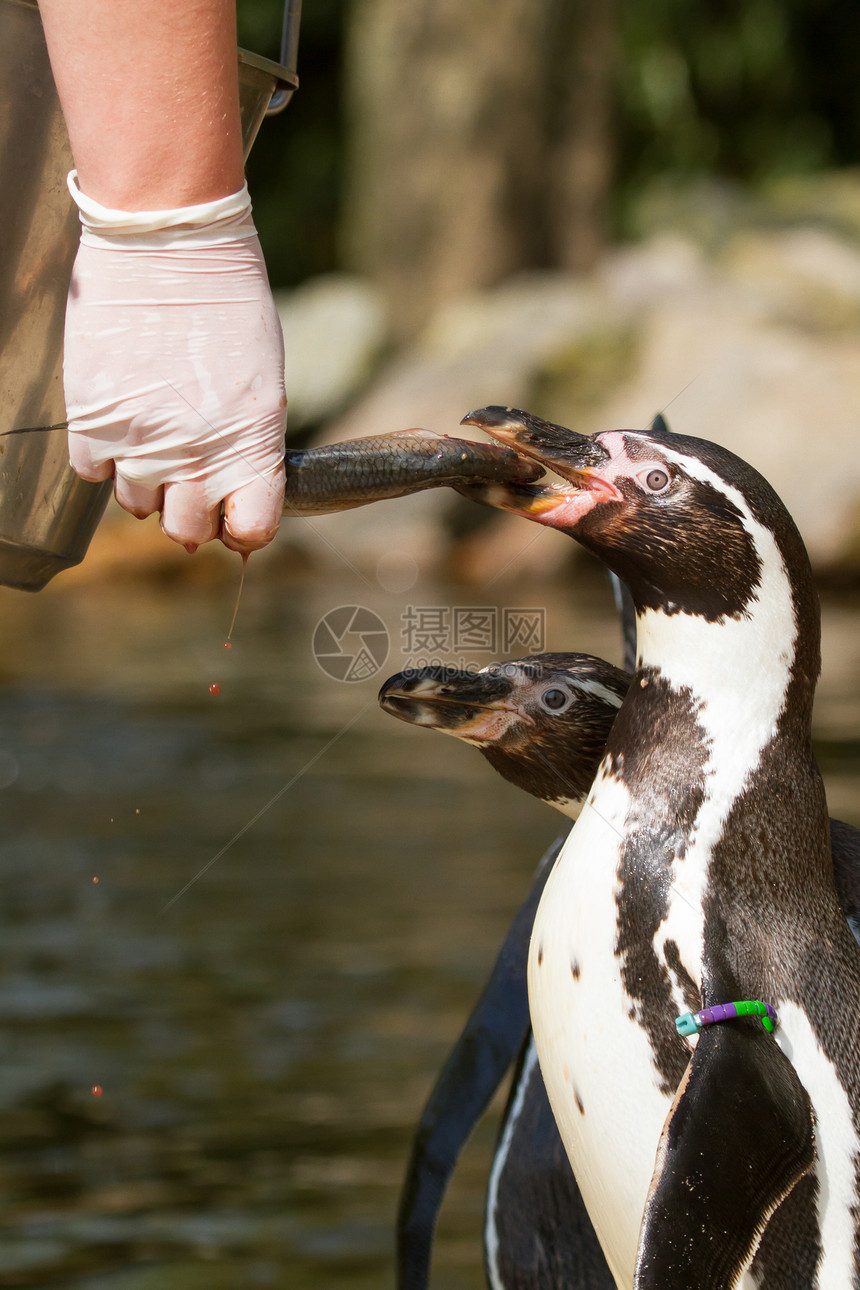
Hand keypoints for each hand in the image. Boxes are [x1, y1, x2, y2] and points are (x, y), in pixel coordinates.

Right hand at [64, 181, 286, 551]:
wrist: (167, 238)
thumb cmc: (228, 299)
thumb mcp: (261, 377)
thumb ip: (249, 440)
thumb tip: (229, 484)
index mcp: (251, 443)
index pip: (251, 530)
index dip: (243, 526)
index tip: (236, 511)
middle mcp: (195, 454)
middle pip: (186, 532)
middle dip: (192, 512)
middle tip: (191, 480)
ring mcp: (138, 441)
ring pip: (136, 504)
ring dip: (147, 481)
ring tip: (155, 433)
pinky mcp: (91, 420)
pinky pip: (94, 472)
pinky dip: (106, 454)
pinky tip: (123, 415)